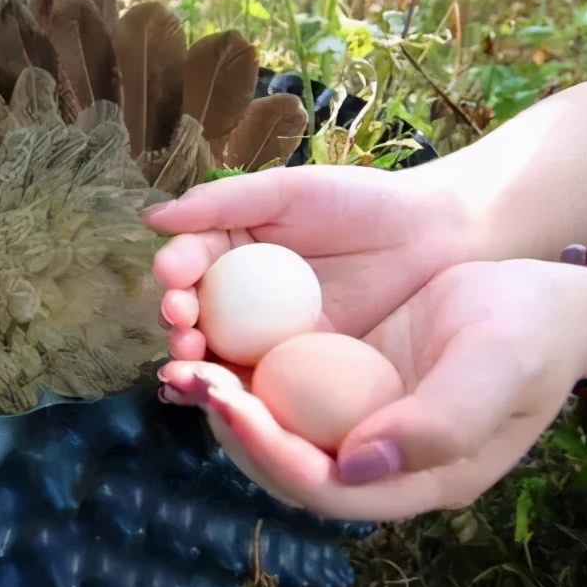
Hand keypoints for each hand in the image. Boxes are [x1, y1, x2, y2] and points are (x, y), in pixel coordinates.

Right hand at [141, 164, 475, 362]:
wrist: (435, 237)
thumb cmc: (361, 202)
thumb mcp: (287, 192)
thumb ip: (222, 202)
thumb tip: (151, 218)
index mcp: (231, 246)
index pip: (189, 261)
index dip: (174, 271)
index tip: (173, 276)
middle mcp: (241, 293)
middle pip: (194, 312)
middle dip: (178, 321)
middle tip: (183, 326)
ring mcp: (267, 334)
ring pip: (218, 350)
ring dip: (197, 359)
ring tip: (192, 364)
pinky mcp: (296, 368)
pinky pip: (257, 380)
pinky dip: (233, 389)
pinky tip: (218, 395)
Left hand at [156, 259, 586, 520]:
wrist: (532, 295)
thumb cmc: (526, 329)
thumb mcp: (497, 366)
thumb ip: (438, 423)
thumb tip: (357, 464)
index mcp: (415, 475)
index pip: (324, 487)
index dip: (270, 449)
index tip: (227, 401)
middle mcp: (372, 458)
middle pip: (281, 463)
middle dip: (228, 424)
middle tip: (185, 375)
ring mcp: (349, 421)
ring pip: (269, 426)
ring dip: (218, 396)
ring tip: (179, 360)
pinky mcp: (334, 381)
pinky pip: (273, 386)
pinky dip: (235, 365)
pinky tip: (203, 335)